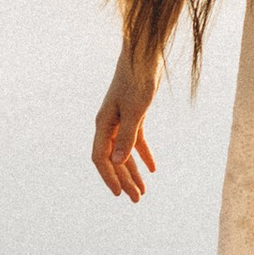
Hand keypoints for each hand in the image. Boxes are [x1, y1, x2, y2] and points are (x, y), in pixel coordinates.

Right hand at [93, 41, 159, 201]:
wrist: (143, 54)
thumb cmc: (138, 79)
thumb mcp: (135, 110)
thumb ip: (127, 136)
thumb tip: (118, 162)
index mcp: (103, 124)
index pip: (101, 158)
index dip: (109, 177)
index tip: (120, 194)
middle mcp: (108, 125)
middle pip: (114, 159)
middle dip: (124, 180)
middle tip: (136, 199)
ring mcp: (120, 120)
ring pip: (124, 152)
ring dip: (133, 171)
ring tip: (142, 191)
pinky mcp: (133, 115)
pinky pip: (135, 141)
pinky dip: (143, 154)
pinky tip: (152, 168)